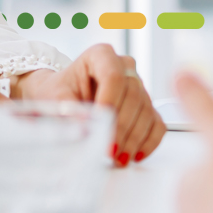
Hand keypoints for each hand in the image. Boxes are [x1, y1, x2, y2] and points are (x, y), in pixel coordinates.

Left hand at [13, 44, 164, 165]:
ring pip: (146, 111)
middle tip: (109, 149)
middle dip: (121, 126)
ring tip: (117, 157)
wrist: (62, 96)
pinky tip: (134, 155)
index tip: (101, 123)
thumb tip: (84, 129)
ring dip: (134, 138)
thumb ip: (69, 111)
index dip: (110, 101)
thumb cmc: (58, 92)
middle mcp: (124, 67)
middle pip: (132, 95)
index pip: (113, 76)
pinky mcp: (146, 106)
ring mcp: (139, 86)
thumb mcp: (55, 97)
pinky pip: (156, 124)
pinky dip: (147, 142)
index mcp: (100, 55)